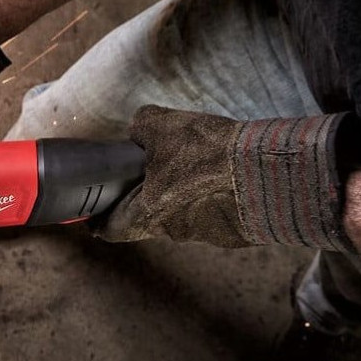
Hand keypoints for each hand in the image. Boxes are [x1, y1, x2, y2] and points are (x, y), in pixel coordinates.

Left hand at [96, 105, 359, 251]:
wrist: (266, 172)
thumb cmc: (207, 152)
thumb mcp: (161, 127)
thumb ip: (139, 129)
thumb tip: (137, 133)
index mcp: (146, 214)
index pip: (109, 229)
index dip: (99, 219)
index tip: (94, 213)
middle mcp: (172, 231)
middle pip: (147, 219)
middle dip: (146, 196)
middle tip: (150, 172)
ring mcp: (204, 234)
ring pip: (181, 216)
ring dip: (182, 194)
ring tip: (194, 165)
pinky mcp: (232, 231)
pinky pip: (212, 214)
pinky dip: (212, 197)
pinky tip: (221, 174)